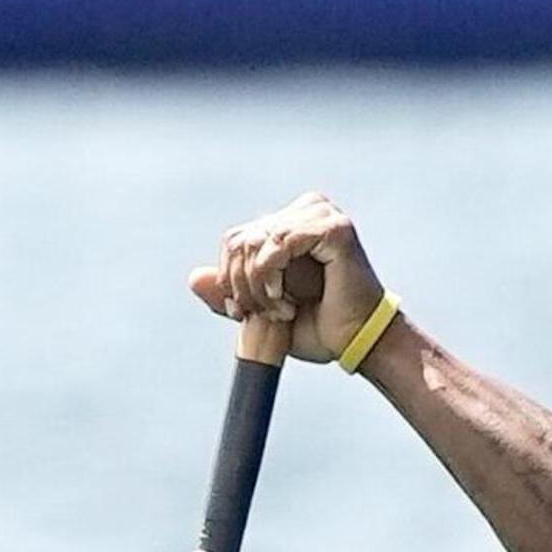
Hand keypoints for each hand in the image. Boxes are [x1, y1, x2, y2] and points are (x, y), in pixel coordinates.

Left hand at [191, 191, 383, 364]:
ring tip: (280, 311)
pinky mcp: (333, 226)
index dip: (230, 278)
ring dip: (258, 286)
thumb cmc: (320, 327)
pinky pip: (279, 242)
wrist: (357, 342)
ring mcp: (320, 214)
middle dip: (241, 285)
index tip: (244, 312)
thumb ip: (231, 293)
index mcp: (288, 224)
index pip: (235, 239)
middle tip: (261, 314)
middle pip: (240, 239)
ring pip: (256, 241)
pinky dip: (271, 276)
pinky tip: (285, 301)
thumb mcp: (263, 311)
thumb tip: (193, 278)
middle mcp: (304, 210)